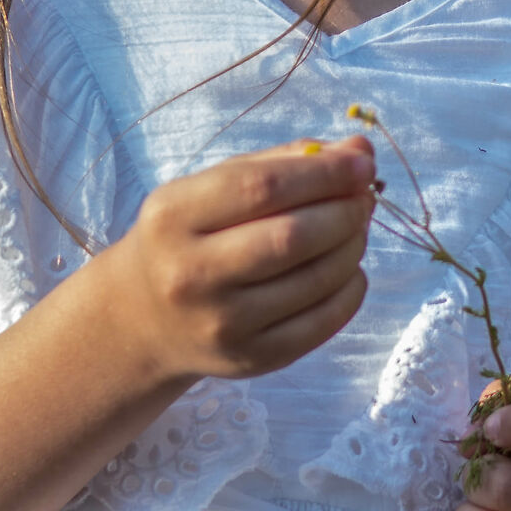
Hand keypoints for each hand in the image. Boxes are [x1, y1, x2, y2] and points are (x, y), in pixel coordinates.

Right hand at [112, 134, 374, 386]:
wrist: (145, 317)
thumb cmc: (192, 235)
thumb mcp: (215, 186)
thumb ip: (284, 163)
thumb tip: (359, 150)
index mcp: (174, 216)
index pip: (262, 188)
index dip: (324, 173)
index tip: (361, 163)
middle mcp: (190, 274)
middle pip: (292, 237)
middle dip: (344, 211)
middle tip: (364, 197)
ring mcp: (221, 324)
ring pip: (315, 280)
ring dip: (353, 246)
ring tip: (355, 228)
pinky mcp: (252, 359)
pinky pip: (323, 322)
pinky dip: (350, 289)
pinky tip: (348, 269)